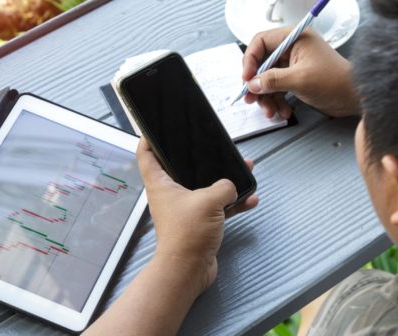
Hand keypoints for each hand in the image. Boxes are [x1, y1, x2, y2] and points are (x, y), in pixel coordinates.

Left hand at [136, 138, 258, 292]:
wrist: (189, 270)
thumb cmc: (188, 232)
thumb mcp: (209, 200)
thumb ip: (224, 186)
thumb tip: (231, 187)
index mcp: (161, 184)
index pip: (146, 155)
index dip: (148, 139)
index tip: (155, 128)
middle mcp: (170, 194)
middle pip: (181, 168)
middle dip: (200, 157)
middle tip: (213, 146)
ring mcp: (185, 209)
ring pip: (205, 187)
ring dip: (224, 180)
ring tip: (245, 169)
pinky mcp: (200, 223)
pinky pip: (217, 207)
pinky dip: (233, 203)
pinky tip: (251, 200)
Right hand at [242, 27, 359, 117]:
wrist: (356, 97)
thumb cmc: (335, 81)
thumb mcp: (300, 80)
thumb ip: (273, 80)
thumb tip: (252, 84)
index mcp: (294, 38)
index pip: (261, 41)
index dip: (250, 59)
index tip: (246, 78)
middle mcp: (292, 48)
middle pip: (262, 62)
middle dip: (256, 83)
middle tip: (251, 98)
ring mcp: (294, 63)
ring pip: (268, 78)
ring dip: (266, 96)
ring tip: (270, 111)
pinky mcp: (296, 77)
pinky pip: (277, 87)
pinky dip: (276, 100)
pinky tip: (282, 111)